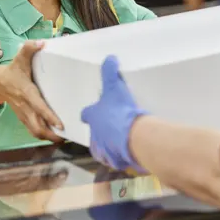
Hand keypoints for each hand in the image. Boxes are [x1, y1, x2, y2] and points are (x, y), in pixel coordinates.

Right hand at [0, 41, 63, 141]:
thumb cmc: (13, 70)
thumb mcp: (20, 57)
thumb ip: (30, 48)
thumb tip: (42, 43)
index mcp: (26, 92)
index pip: (38, 107)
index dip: (49, 117)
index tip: (61, 125)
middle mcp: (25, 106)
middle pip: (37, 127)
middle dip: (52, 135)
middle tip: (69, 136)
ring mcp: (24, 114)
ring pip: (36, 132)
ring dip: (49, 137)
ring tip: (65, 137)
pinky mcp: (24, 118)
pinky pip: (34, 130)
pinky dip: (45, 135)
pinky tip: (57, 134)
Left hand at [81, 56, 147, 171]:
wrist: (133, 136)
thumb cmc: (120, 110)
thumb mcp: (115, 86)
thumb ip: (110, 72)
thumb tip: (109, 58)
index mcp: (93, 117)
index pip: (86, 114)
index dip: (90, 113)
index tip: (94, 112)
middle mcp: (95, 135)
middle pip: (94, 134)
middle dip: (101, 131)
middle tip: (113, 126)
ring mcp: (104, 150)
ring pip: (102, 149)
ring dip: (109, 146)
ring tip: (120, 141)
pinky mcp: (116, 161)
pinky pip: (116, 160)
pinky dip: (121, 157)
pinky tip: (129, 152)